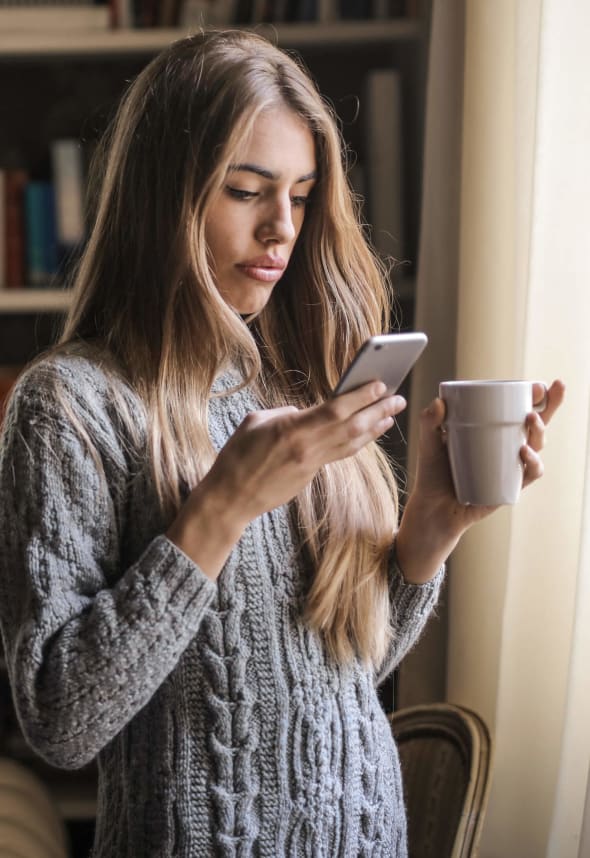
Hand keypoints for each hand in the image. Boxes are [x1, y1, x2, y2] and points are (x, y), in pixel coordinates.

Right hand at [167, 382, 406, 577]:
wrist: (230, 499)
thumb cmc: (236, 457)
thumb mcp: (254, 422)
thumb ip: (284, 413)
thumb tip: (303, 412)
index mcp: (292, 429)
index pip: (337, 409)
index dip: (361, 396)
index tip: (380, 384)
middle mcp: (308, 448)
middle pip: (352, 427)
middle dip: (378, 411)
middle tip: (398, 398)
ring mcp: (311, 465)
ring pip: (351, 444)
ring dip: (374, 428)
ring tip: (391, 415)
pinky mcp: (310, 476)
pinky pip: (339, 455)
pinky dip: (356, 442)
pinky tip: (366, 434)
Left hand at [395, 379, 565, 582]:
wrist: (432, 509)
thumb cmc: (433, 475)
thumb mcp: (429, 445)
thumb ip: (429, 422)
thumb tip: (439, 402)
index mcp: (490, 431)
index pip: (515, 409)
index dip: (532, 396)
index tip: (537, 384)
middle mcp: (505, 447)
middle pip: (535, 423)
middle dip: (551, 405)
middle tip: (555, 388)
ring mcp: (510, 467)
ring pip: (537, 445)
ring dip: (540, 430)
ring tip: (530, 419)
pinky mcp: (510, 486)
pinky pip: (530, 474)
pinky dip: (533, 463)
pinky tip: (524, 453)